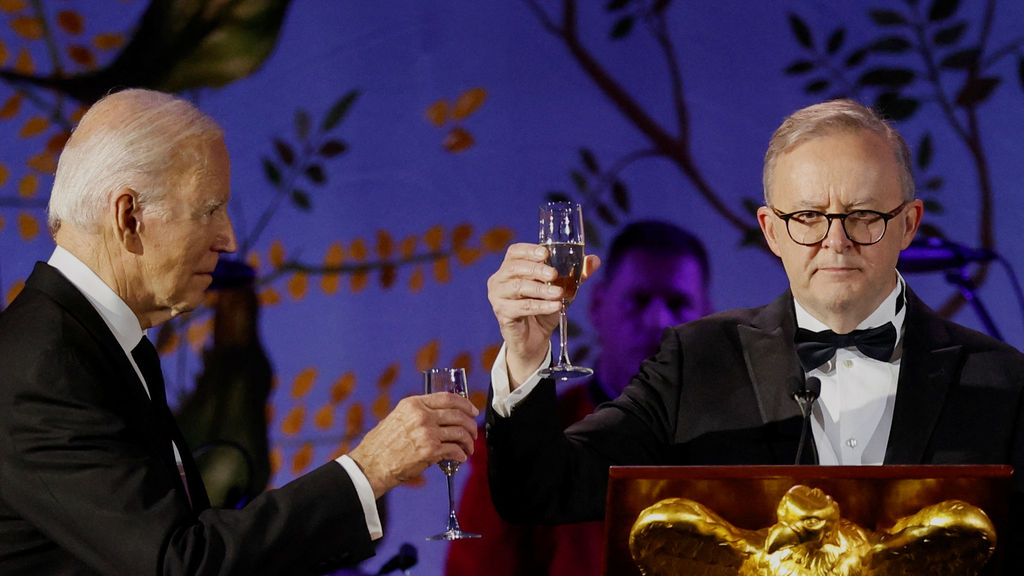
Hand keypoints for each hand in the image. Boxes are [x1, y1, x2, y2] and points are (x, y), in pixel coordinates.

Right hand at [349, 392, 478, 498]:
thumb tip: (438, 415)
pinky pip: (455, 450)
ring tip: (468, 449)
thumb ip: (417, 413)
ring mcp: (427, 433)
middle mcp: (422, 415)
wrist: (371, 464)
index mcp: (414, 404)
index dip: (465, 404)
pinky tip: (461, 457)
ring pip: (460, 433)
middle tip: (473, 433)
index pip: (448, 398)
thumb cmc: (381, 445)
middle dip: (471, 425)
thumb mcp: (397, 417)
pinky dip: (461, 455)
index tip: (472, 410)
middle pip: (458, 415)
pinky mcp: (430, 451)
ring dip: (468, 442)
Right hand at [486, 242, 599, 387]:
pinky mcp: (502, 314)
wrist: (534, 339)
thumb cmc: (543, 308)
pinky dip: (541, 306)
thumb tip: (595, 260)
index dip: (529, 250)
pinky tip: (556, 306)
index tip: (546, 253)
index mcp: (511, 268)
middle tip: (554, 274)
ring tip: (559, 293)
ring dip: (541, 290)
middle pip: (514, 268)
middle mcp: (500, 280)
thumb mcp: (561, 289)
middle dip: (536, 270)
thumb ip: (576, 275)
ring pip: (518, 288)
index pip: (515, 252)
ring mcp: (498, 297)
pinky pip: (522, 308)